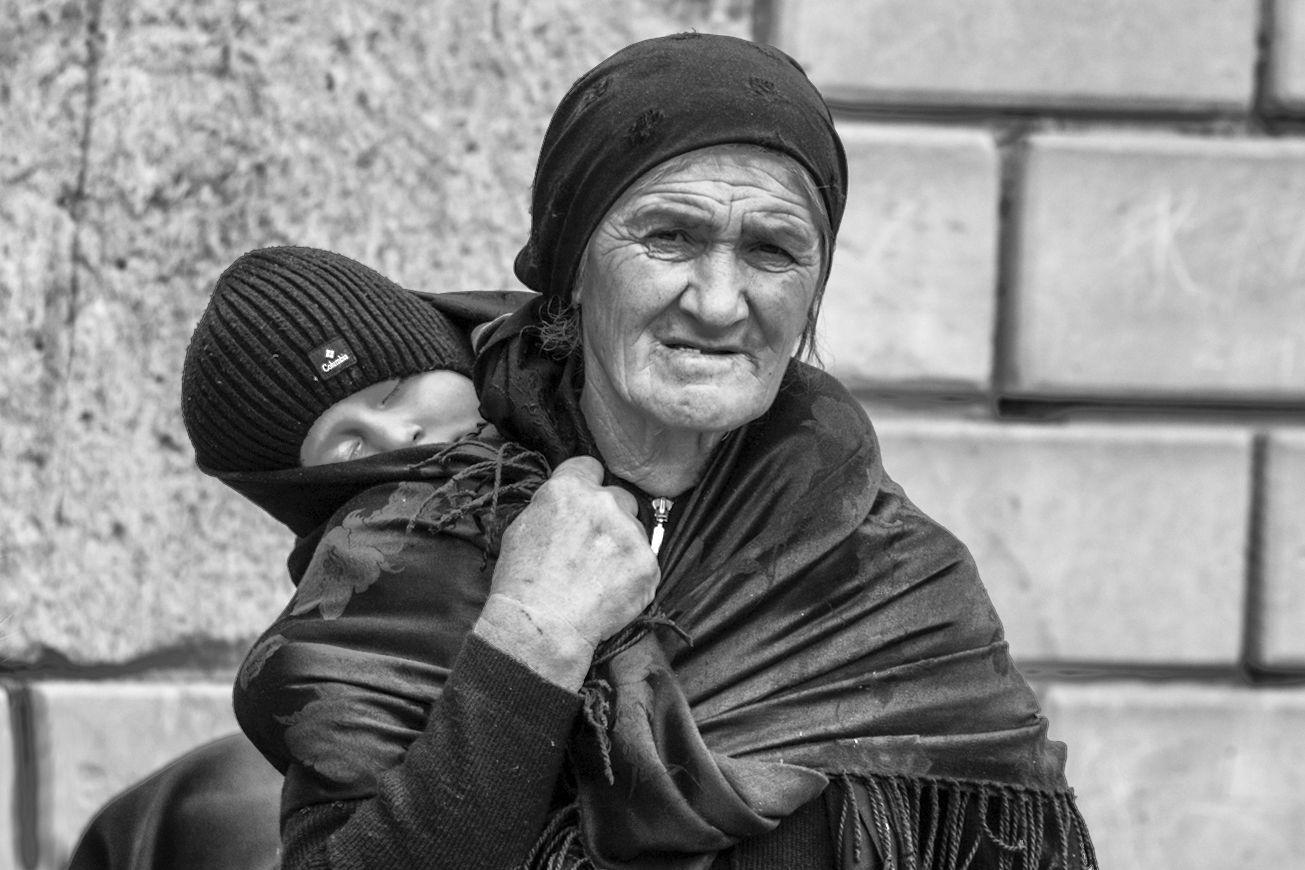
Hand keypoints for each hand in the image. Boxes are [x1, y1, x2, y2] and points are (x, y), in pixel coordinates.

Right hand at [474, 456, 659, 686]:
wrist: (541, 626)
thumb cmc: (521, 583)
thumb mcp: (520, 529)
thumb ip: (551, 508)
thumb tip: (565, 505)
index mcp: (568, 489)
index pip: (590, 467)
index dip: (587, 484)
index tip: (585, 504)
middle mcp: (603, 503)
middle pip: (619, 498)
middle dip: (610, 517)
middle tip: (594, 547)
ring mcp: (629, 533)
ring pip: (635, 530)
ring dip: (624, 546)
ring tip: (600, 577)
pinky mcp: (647, 563)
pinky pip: (646, 562)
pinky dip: (634, 576)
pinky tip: (612, 592)